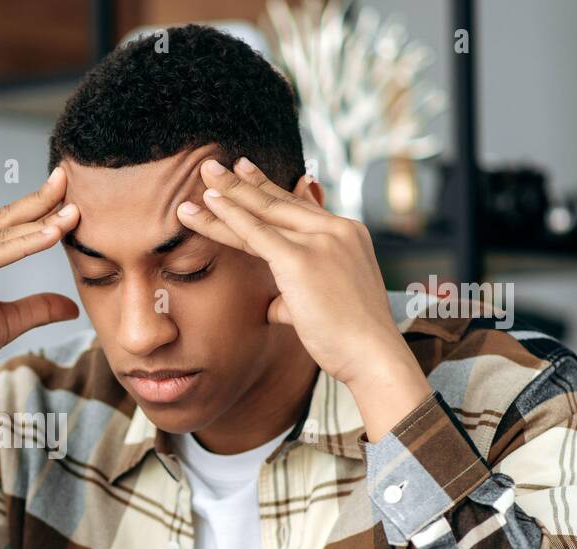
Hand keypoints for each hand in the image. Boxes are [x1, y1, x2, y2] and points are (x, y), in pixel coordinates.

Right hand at [0, 167, 81, 394]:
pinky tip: (52, 236)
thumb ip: (33, 308)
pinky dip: (25, 245)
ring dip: (38, 222)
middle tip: (70, 182)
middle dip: (39, 202)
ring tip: (72, 212)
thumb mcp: (2, 323)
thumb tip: (71, 307)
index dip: (33, 207)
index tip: (65, 193)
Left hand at [176, 156, 430, 439]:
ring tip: (203, 173)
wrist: (373, 355)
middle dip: (243, 182)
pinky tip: (208, 202)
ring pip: (263, 213)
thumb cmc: (349, 340)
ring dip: (229, 193)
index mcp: (346, 236)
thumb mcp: (325, 306)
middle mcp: (336, 230)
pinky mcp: (301, 259)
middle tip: (213, 165)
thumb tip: (275, 303)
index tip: (245, 170)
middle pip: (279, 202)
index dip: (269, 189)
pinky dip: (230, 216)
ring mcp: (321, 241)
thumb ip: (297, 296)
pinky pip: (256, 233)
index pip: (299, 207)